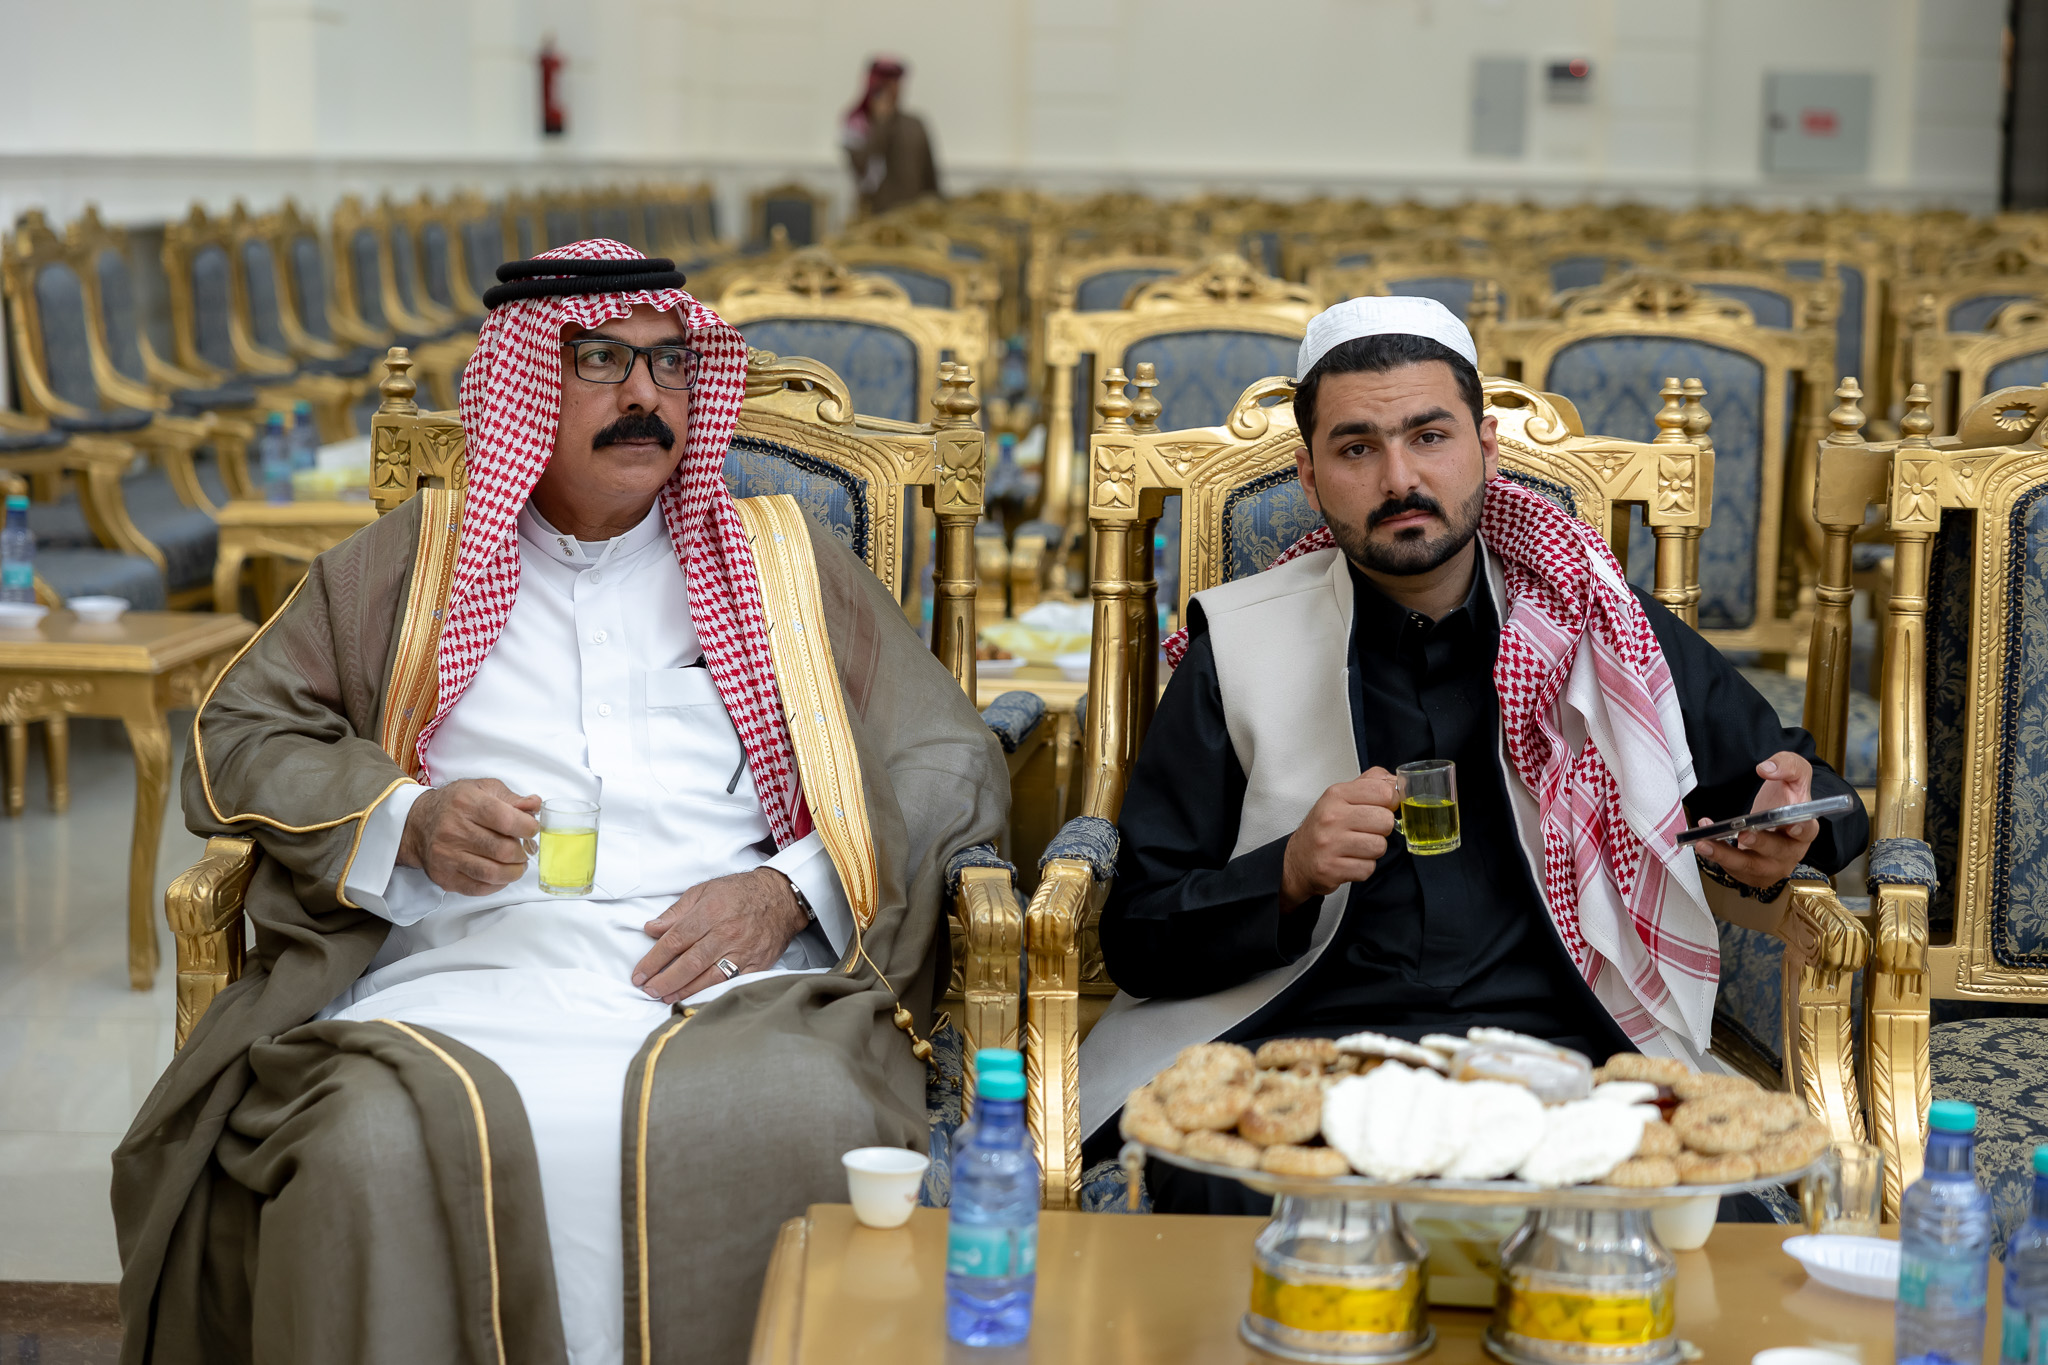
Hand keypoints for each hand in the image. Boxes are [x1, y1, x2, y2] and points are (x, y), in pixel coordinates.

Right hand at [398, 778, 541, 895]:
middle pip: (503, 850)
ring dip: (514, 871)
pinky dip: (497, 884)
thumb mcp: (483, 789)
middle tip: (524, 849)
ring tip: (517, 864)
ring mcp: (447, 856)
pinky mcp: (444, 877)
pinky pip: (479, 888)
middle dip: (522, 852)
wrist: (418, 823)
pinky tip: (501, 874)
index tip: (532, 830)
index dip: (528, 828)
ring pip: (493, 873)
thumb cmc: (456, 804)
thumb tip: (535, 805)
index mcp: (466, 803)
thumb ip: (512, 798)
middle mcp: (453, 830)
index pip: (507, 820)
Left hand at [632, 868, 808, 1003]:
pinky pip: (731, 982)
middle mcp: (725, 933)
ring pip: (709, 977)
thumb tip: (652, 929)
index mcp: (710, 912)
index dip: (653, 960)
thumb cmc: (740, 892)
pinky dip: (712, 992)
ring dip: (684, 990)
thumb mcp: (704, 891)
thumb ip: (676, 912)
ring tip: (666, 997)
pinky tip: (696, 997)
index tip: (639, 974)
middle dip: (664, 980)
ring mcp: (742, 951)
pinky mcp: (756, 964)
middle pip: (689, 963)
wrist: (781, 898)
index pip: (674, 940)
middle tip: (648, 990)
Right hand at [1280, 767, 1399, 911]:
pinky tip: (1350, 860)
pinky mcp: (1331, 868)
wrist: (1299, 858)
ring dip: (1373, 850)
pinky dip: (1363, 867)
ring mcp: (1330, 844)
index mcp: (1336, 795)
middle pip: (1385, 821)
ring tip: (1357, 847)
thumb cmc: (1324, 827)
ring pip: (1379, 846)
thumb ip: (1371, 783)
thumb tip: (1396, 781)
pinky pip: (1367, 868)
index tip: (1382, 807)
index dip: (1391, 802)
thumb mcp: (1342, 797)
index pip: (1384, 792)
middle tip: (1367, 830)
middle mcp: (1331, 817)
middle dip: (1382, 829)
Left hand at [1692, 751, 1819, 890]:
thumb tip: (1766, 768)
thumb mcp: (1793, 775)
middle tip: (1743, 834)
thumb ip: (1787, 765)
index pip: (1808, 831)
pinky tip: (1703, 841)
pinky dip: (1716, 854)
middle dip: (1760, 843)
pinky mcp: (1751, 872)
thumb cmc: (1784, 800)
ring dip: (1726, 855)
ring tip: (1705, 843)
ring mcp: (1771, 865)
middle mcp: (1790, 851)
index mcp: (1805, 828)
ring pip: (1750, 865)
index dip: (1802, 829)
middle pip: (1777, 851)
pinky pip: (1732, 867)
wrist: (1770, 818)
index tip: (1792, 826)